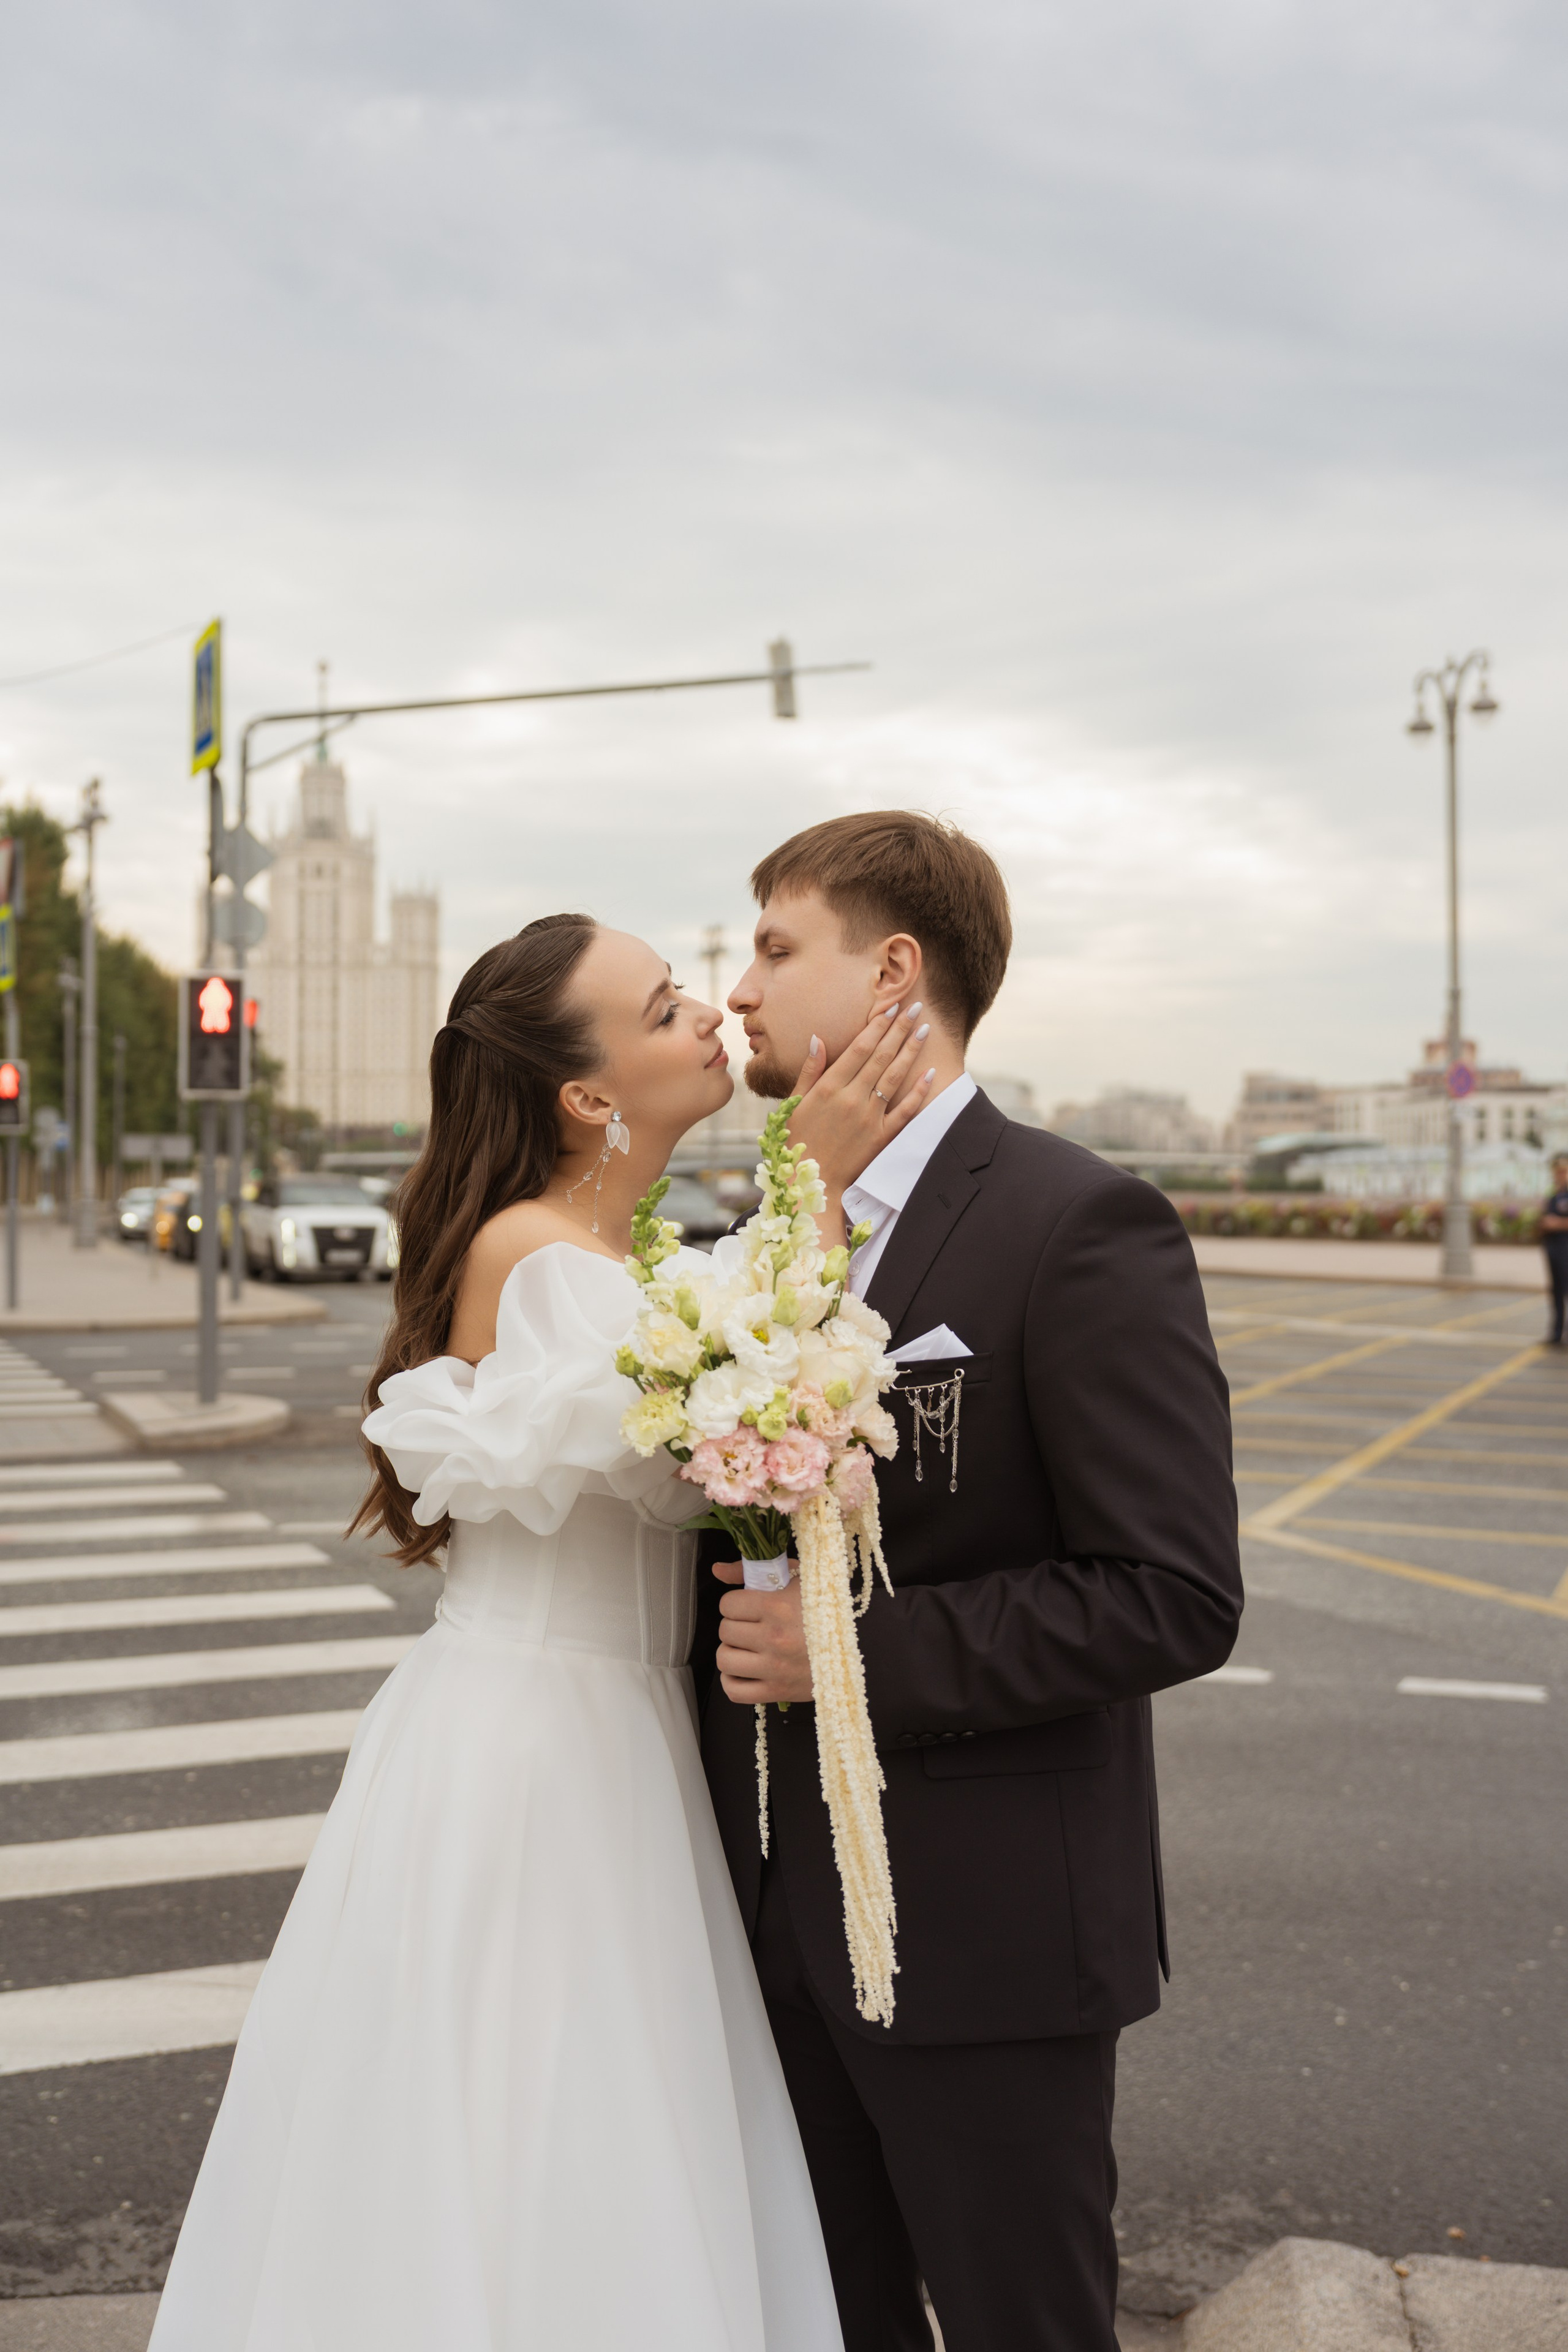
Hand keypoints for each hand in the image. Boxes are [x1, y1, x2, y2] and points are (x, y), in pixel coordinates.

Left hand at [713, 1560, 814, 1703]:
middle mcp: (774, 1639)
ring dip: (732, 1651)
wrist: (857, 1645)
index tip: (748, 1606)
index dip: (735, 1604)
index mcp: (777, 1608)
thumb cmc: (825, 1609)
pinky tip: (744, 1669)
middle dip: (735, 1626)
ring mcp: (774, 1669)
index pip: (728, 1605)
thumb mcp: (796, 1578)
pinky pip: (734, 1690)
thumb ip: (751, 1571)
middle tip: (751, 1626)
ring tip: (748, 1647)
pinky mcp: (777, 1692)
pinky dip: (732, 1680)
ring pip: (724, 1659)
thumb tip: (716, 1570)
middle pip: (724, 1631)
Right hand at [786, 1003, 934, 1210]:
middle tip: (915, 1007)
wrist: (809, 1185)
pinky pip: (905, 1110)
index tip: (889, 1008)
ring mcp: (869, 1117)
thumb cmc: (795, 1141)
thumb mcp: (793, 1103)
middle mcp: (851, 1098)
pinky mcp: (881, 1137)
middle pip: (881, 1056)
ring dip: (911, 1051)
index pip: (858, 1049)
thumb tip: (818, 1038)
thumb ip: (809, 1071)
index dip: (876, 1027)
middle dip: (899, 1029)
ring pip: (894, 1077)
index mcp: (828, 1087)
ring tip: (924, 1029)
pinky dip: (919, 1091)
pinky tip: (931, 1072)